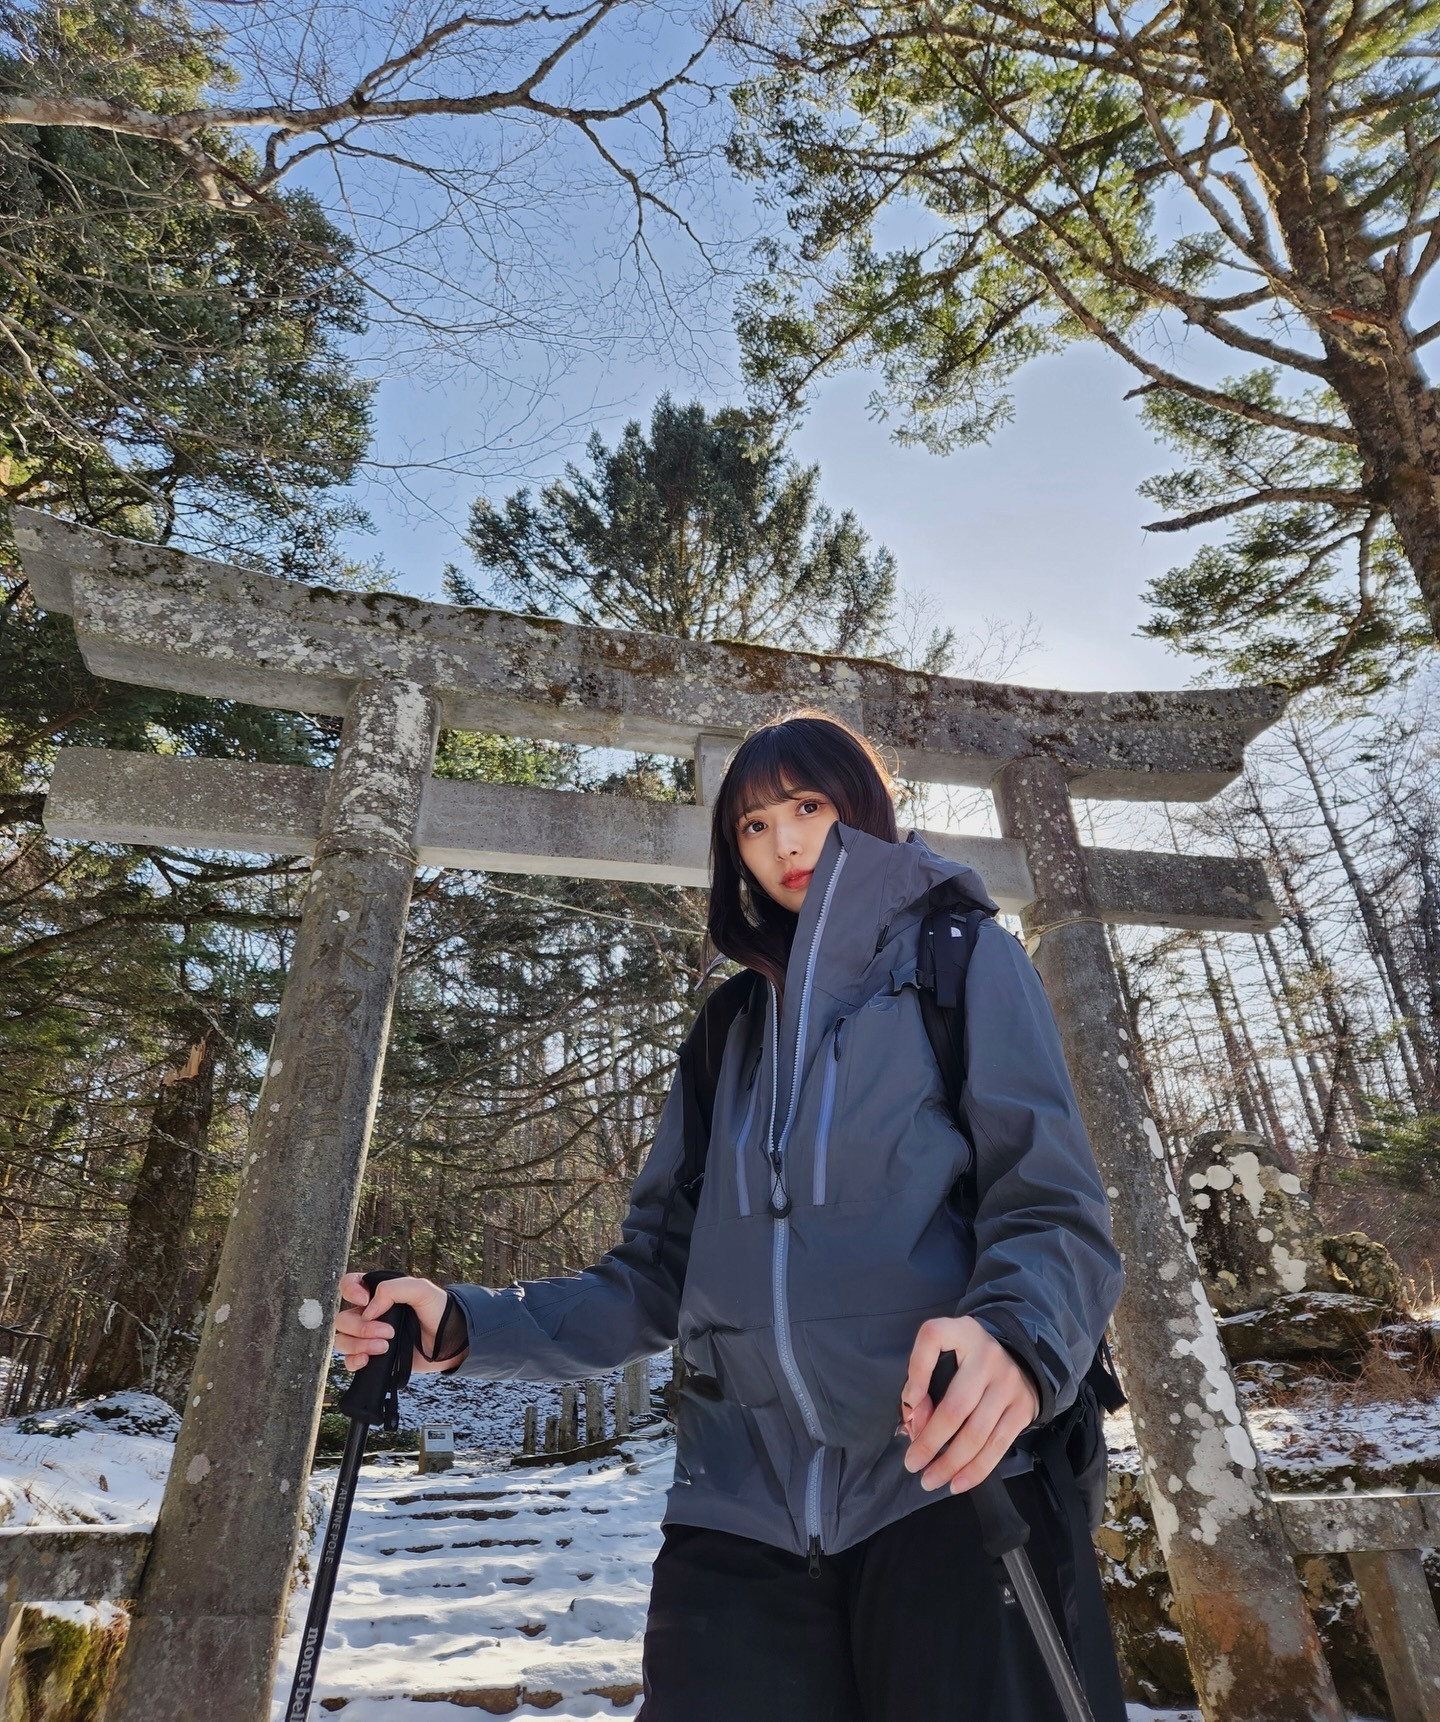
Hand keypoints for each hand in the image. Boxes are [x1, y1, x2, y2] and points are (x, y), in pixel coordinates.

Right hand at [334, 1272, 455, 1375]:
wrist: (450, 1342)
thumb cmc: (438, 1311)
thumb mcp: (422, 1290)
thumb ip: (394, 1289)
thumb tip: (369, 1309)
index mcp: (378, 1293)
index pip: (348, 1284)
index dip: (349, 1291)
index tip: (364, 1300)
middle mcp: (369, 1314)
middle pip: (343, 1318)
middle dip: (362, 1327)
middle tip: (389, 1332)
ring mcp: (369, 1336)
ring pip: (343, 1339)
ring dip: (359, 1345)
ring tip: (385, 1347)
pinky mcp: (373, 1357)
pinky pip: (349, 1360)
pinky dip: (353, 1361)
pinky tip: (367, 1360)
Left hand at [899, 1315, 1038, 1493]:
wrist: (1018, 1357)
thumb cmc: (966, 1359)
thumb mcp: (945, 1353)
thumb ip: (924, 1379)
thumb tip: (914, 1421)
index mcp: (962, 1332)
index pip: (933, 1338)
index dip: (916, 1372)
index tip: (908, 1404)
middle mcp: (988, 1356)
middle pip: (955, 1406)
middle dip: (930, 1441)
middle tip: (912, 1464)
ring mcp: (1009, 1383)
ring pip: (977, 1433)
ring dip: (951, 1463)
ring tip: (930, 1480)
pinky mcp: (1023, 1409)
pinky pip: (998, 1446)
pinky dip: (976, 1470)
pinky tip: (957, 1483)